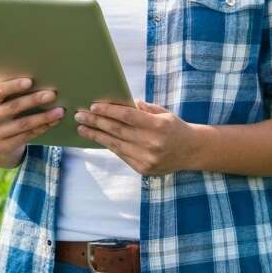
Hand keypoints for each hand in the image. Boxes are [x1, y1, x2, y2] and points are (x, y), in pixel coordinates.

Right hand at [0, 77, 63, 165]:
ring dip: (43, 117)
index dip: (13, 86)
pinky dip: (42, 128)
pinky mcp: (3, 147)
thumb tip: (40, 78)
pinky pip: (26, 136)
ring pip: (22, 124)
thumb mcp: (2, 100)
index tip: (30, 81)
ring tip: (59, 110)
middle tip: (52, 94)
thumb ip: (12, 90)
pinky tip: (54, 121)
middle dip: (34, 100)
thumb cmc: (3, 108)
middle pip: (12, 107)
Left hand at [74, 100, 201, 175]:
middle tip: (80, 116)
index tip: (93, 106)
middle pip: (118, 131)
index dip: (109, 111)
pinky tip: (98, 138)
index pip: (128, 117)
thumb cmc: (175, 127)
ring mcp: (147, 158)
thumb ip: (144, 109)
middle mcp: (152, 143)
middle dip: (96, 122)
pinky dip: (108, 146)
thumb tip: (121, 103)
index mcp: (158, 126)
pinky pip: (121, 155)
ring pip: (116, 145)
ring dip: (96, 136)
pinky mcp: (143, 169)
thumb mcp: (163, 113)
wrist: (192, 151)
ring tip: (82, 128)